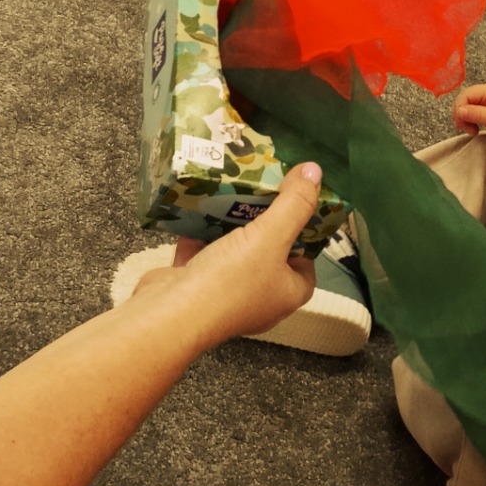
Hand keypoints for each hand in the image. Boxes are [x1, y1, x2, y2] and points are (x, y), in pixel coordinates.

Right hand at [131, 165, 319, 341]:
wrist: (170, 314)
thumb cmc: (230, 280)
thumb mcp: (271, 236)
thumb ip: (294, 204)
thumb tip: (315, 171)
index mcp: (287, 293)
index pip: (306, 258)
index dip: (304, 230)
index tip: (295, 200)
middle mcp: (260, 297)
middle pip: (269, 251)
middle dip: (263, 220)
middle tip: (262, 187)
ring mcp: (225, 294)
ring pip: (233, 251)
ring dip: (230, 224)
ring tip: (233, 190)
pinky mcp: (194, 286)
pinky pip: (202, 253)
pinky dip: (200, 232)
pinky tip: (199, 204)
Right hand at [454, 83, 485, 135]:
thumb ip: (477, 114)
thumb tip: (459, 111)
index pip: (467, 94)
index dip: (460, 108)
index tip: (462, 124)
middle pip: (464, 99)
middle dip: (461, 114)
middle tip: (466, 129)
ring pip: (466, 106)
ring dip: (464, 118)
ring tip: (472, 131)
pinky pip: (472, 111)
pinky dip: (469, 120)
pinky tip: (474, 128)